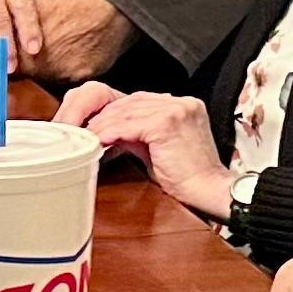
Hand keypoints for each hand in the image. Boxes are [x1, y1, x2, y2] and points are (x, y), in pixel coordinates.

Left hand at [73, 89, 230, 218]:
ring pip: (126, 112)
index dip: (114, 113)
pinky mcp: (166, 123)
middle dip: (104, 117)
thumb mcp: (160, 147)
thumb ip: (140, 134)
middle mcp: (180, 102)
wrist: (208, 190)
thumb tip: (112, 132)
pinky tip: (98, 141)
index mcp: (182, 105)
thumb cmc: (187, 177)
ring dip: (103, 125)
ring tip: (86, 138)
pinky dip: (110, 133)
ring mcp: (175, 110)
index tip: (95, 126)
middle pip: (130, 102)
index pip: (138, 101)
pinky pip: (129, 125)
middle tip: (84, 131)